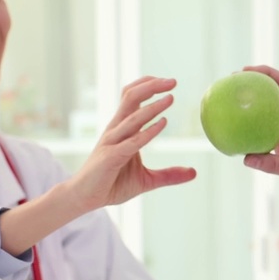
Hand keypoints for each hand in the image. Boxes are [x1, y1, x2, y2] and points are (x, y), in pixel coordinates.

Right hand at [66, 76, 196, 212]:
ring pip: (132, 117)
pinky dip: (148, 131)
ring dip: (153, 107)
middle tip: (173, 81)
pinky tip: (163, 123)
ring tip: (171, 98)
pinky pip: (132, 141)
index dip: (149, 86)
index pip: (132, 98)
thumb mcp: (147, 179)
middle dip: (152, 86)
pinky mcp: (111, 157)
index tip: (169, 82)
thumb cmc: (111, 184)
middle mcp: (116, 130)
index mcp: (122, 129)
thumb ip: (169, 175)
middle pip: (131, 98)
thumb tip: (193, 173)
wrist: (85, 198)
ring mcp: (112, 142)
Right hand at [240, 65, 278, 216]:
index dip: (269, 74)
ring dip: (255, 95)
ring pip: (272, 101)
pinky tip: (237, 117)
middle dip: (258, 79)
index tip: (248, 71)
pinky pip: (267, 119)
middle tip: (234, 77)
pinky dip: (253, 116)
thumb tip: (246, 159)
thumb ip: (273, 164)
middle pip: (278, 88)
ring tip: (232, 91)